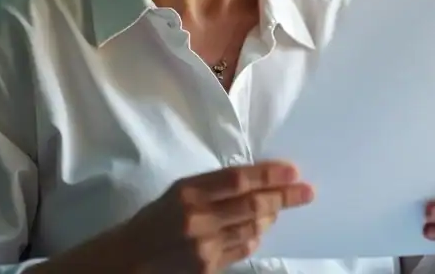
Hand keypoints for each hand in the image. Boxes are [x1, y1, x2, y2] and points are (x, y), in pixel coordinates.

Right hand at [123, 161, 312, 273]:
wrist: (127, 260)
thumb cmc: (155, 220)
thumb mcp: (179, 192)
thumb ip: (214, 186)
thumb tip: (257, 181)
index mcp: (188, 192)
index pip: (238, 179)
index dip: (269, 175)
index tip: (294, 171)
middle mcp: (198, 218)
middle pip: (253, 204)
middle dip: (285, 197)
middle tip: (307, 192)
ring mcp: (204, 246)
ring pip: (252, 228)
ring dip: (271, 217)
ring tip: (280, 208)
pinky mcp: (208, 268)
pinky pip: (242, 249)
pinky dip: (254, 237)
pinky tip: (259, 231)